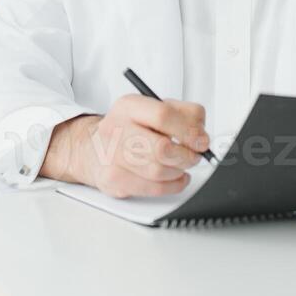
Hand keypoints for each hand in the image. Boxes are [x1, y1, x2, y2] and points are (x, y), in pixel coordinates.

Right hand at [40, 94, 208, 197]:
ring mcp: (112, 157)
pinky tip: (176, 177)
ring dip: (179, 170)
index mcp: (128, 106)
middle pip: (162, 148)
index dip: (188, 130)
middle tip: (194, 155)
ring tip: (181, 165)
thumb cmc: (130, 129)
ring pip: (159, 171)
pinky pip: (153, 189)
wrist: (94, 148)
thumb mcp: (154, 109)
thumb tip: (201, 135)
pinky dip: (172, 185)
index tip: (201, 140)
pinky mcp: (113, 180)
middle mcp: (116, 129)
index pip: (163, 115)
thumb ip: (184, 114)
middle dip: (186, 155)